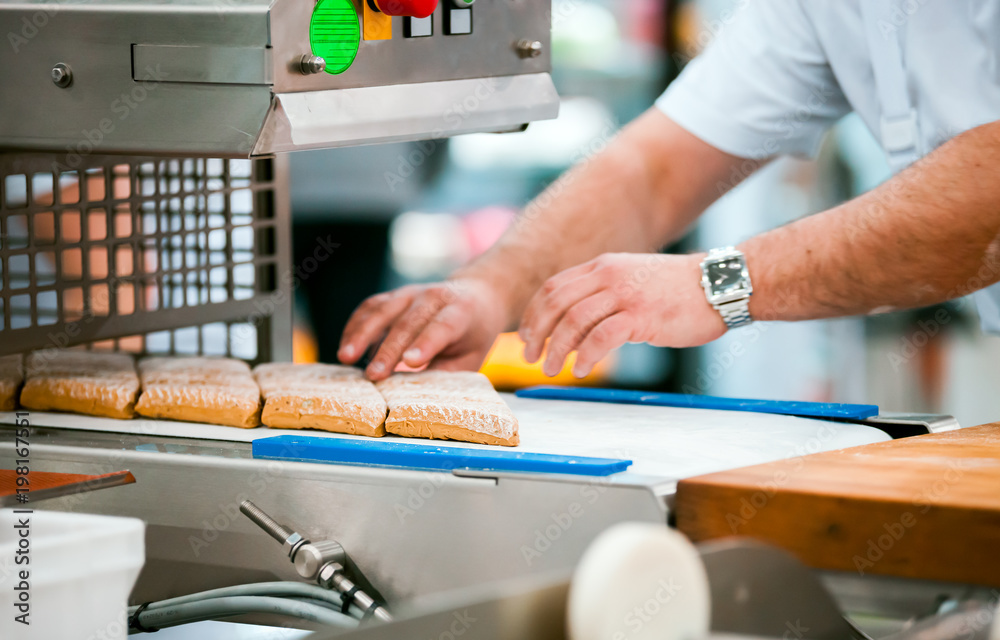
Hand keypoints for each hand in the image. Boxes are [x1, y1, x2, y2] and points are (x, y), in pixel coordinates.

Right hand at [338, 278, 509, 380]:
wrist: (476, 297)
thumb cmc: (472, 336)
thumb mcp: (469, 358)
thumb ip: (443, 373)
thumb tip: (413, 396)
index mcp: (460, 312)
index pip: (442, 327)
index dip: (426, 344)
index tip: (411, 362)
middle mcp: (434, 297)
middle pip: (408, 322)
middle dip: (388, 349)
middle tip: (373, 375)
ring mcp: (411, 293)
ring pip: (383, 310)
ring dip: (362, 334)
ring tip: (345, 357)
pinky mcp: (394, 296)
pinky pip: (370, 308)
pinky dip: (354, 326)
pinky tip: (345, 347)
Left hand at [518, 252, 726, 377]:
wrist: (718, 284)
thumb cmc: (677, 290)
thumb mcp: (631, 282)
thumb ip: (602, 299)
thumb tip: (572, 333)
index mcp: (602, 267)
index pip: (553, 287)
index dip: (533, 314)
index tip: (525, 336)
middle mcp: (608, 276)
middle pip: (556, 302)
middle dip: (536, 331)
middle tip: (530, 356)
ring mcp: (625, 294)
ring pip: (573, 320)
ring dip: (557, 348)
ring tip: (552, 368)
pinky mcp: (642, 315)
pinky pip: (602, 336)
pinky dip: (586, 355)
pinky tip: (581, 369)